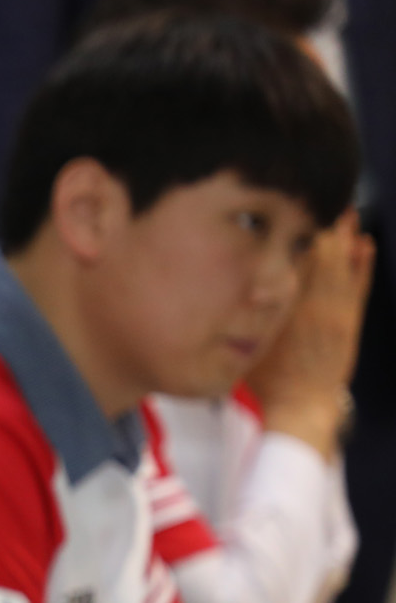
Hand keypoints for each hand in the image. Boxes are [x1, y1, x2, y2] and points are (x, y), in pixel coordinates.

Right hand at [246, 210, 374, 458]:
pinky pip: (360, 284)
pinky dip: (363, 263)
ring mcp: (335, 310)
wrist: (300, 407)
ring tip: (346, 210)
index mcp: (284, 304)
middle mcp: (312, 301)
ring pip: (342, 263)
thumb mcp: (244, 342)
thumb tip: (238, 282)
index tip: (292, 207)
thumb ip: (243, 313)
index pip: (291, 257)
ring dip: (345, 236)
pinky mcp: (350, 321)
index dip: (294, 230)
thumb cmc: (265, 381)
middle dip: (323, 224)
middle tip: (325, 195)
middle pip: (320, 253)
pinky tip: (365, 244)